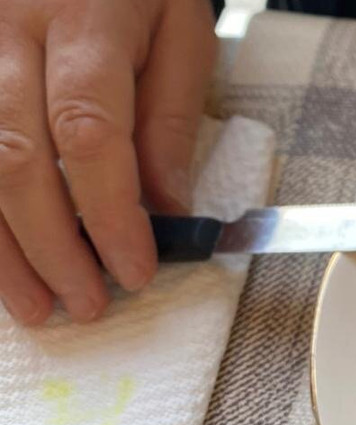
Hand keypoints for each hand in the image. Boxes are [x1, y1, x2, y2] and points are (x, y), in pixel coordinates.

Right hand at [0, 0, 215, 324]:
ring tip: (33, 305)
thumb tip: (169, 208)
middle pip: (15, 156)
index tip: (134, 272)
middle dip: (51, 246)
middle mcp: (7, 26)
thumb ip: (170, 118)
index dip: (110, 214)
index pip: (89, 132)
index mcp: (85, 18)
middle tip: (85, 305)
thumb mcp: (179, 33)